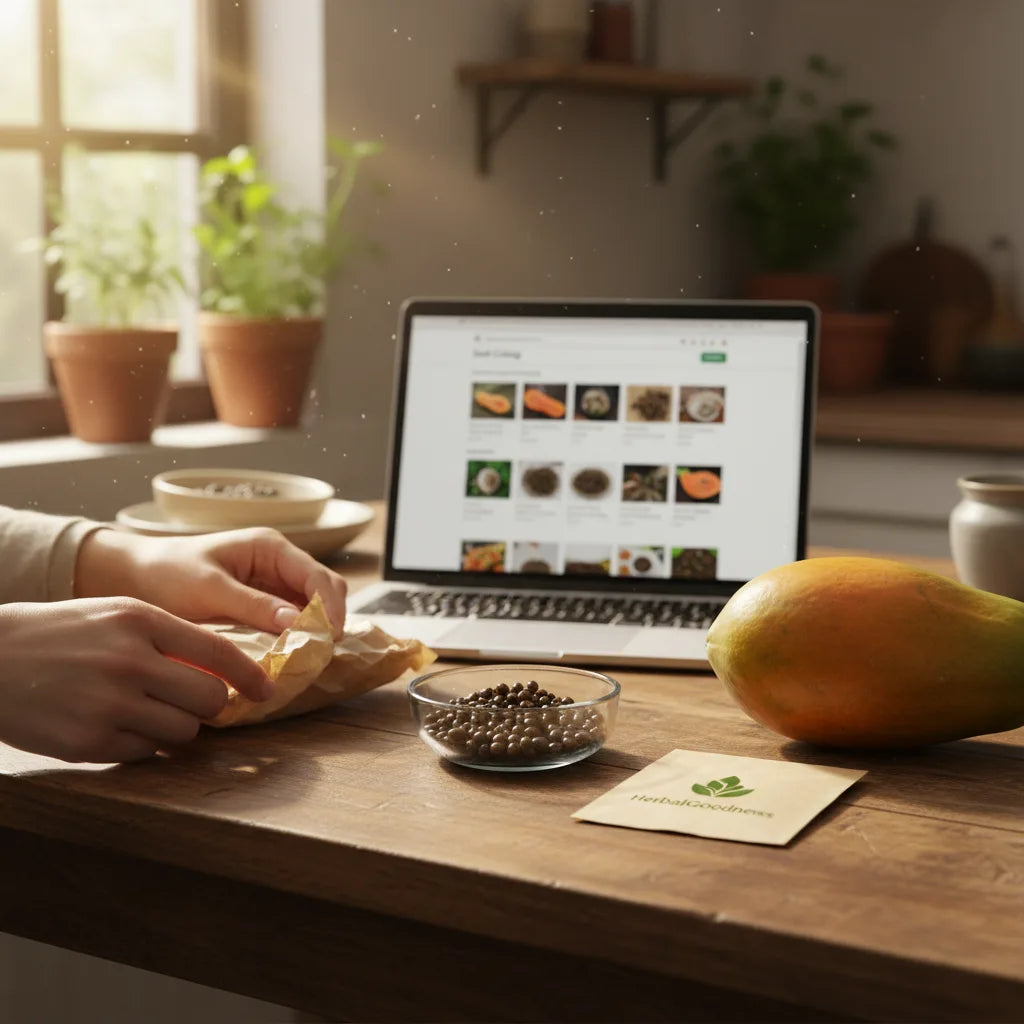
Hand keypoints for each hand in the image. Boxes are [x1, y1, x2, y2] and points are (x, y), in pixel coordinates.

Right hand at [0, 598, 273, 762]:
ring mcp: (108, 705)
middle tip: (194, 703)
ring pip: (183, 732)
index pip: (218, 651)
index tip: (266, 690)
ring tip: (147, 712)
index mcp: (140, 621)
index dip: (250, 675)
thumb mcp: (117, 615)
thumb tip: (223, 672)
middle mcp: (129, 661)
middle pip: (209, 699)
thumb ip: (169, 637)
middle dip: (211, 706)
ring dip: (177, 728)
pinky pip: (145, 753)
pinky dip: (141, 744)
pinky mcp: (87, 743)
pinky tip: (116, 726)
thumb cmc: (61, 634)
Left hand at [75, 527, 347, 635]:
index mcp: (270, 548)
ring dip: (314, 630)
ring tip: (306, 658)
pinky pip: (292, 620)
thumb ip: (253, 604)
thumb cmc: (167, 574)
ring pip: (313, 607)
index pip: (319, 577)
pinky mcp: (263, 605)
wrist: (132, 576)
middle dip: (328, 620)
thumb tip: (297, 622)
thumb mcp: (209, 590)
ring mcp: (273, 584)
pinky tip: (287, 655)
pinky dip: (295, 637)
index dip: (332, 608)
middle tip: (318, 654)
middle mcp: (279, 563)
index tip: (329, 640)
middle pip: (324, 591)